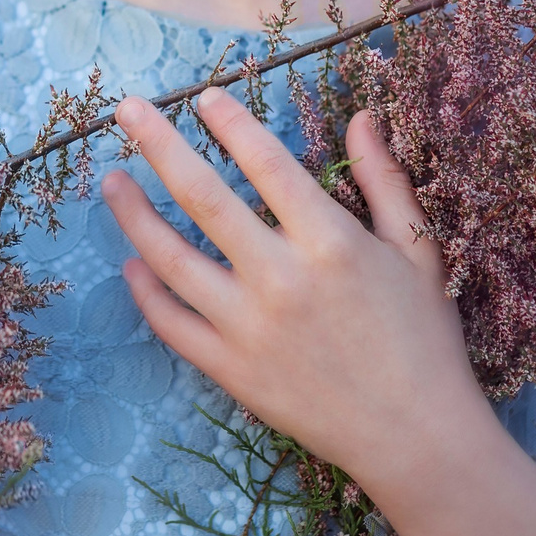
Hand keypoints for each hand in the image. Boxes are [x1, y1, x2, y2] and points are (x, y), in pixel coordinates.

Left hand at [104, 87, 535, 535]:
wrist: (417, 439)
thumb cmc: (425, 340)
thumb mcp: (417, 251)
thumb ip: (384, 180)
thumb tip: (361, 117)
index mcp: (331, 242)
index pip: (266, 164)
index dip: (231, 124)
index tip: (203, 97)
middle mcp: (281, 279)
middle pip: (203, 197)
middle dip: (159, 145)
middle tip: (125, 110)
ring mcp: (249, 328)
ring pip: (171, 259)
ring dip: (133, 215)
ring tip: (111, 182)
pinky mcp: (231, 371)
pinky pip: (171, 324)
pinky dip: (146, 292)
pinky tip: (132, 265)